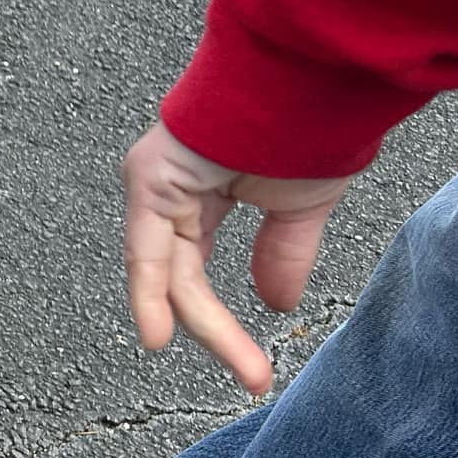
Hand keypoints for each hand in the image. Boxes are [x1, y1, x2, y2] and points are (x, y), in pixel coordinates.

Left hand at [121, 123, 353, 394]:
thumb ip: (281, 255)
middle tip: (254, 376)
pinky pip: (147, 248)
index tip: (251, 366)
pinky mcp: (151, 178)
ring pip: (169, 272)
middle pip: (179, 278)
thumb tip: (278, 307)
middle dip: (217, 331)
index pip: (191, 269)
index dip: (215, 320)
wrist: (310, 81)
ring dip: (206, 323)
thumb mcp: (299, 206)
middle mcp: (166, 192)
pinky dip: (151, 293)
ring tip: (247, 368)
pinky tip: (160, 335)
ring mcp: (154, 185)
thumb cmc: (307, 127)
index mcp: (195, 195)